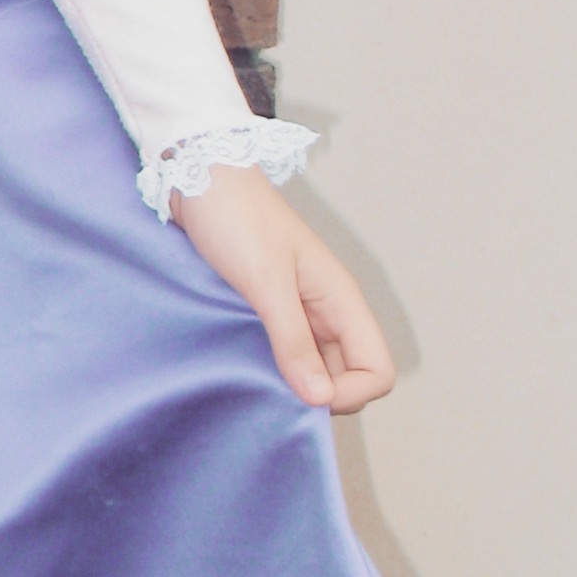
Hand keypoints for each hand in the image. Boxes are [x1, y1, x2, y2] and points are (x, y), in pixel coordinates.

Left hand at [173, 166, 394, 414]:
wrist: (198, 177)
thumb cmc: (236, 219)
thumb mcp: (265, 282)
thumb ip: (293, 339)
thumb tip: (321, 399)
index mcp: (341, 300)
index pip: (377, 371)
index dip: (349, 395)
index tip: (303, 395)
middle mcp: (327, 310)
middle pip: (349, 377)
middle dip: (321, 396)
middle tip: (274, 395)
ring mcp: (298, 311)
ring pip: (314, 368)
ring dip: (293, 384)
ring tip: (254, 382)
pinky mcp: (267, 310)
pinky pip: (285, 354)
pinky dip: (271, 369)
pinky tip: (242, 368)